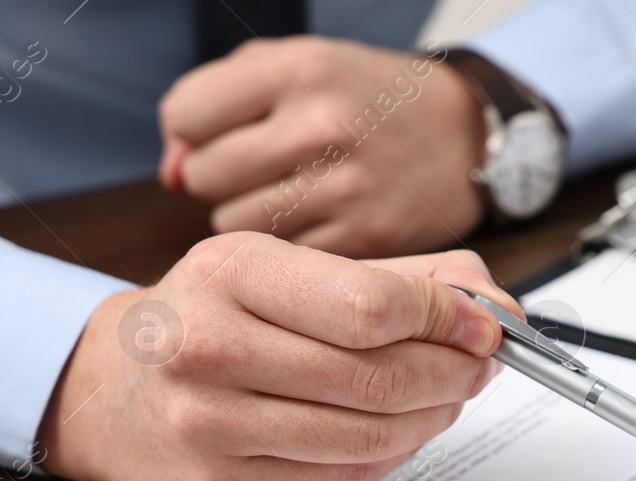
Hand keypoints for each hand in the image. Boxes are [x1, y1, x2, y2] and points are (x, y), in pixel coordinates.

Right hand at [38, 234, 518, 480]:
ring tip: (445, 399)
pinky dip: (392, 453)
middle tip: (478, 369)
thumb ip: (395, 280)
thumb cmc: (213, 323)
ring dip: (431, 418)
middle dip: (452, 374)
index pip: (372, 306)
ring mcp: (208, 421)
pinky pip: (343, 474)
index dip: (446, 321)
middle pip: (379, 375)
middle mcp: (209, 344)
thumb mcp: (286, 273)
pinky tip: (400, 431)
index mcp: (230, 272)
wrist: (107, 392)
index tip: (484, 329)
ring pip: (369, 432)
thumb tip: (495, 305)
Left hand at [159, 38, 483, 256]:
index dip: (193, 132)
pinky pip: (286, 256)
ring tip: (289, 196)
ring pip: (239, 223)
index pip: (187, 115)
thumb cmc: (368, 99)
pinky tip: (318, 221)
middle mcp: (323, 127)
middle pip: (206, 175)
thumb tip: (169, 175)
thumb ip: (218, 103)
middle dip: (220, 177)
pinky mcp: (367, 239)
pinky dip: (291, 245)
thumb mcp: (298, 69)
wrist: (466, 136)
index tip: (220, 137)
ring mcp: (347, 188)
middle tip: (259, 171)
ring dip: (250, 215)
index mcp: (299, 71)